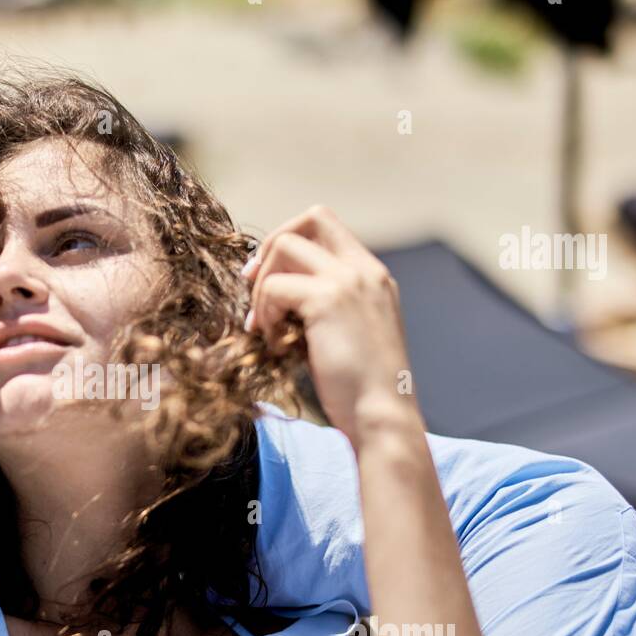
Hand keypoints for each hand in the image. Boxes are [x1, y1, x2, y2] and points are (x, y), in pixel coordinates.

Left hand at [243, 206, 421, 446]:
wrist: (382, 416)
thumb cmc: (361, 388)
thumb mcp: (347, 334)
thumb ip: (323, 305)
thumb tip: (276, 292)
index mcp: (373, 275)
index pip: (327, 226)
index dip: (289, 242)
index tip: (266, 277)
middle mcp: (365, 269)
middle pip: (310, 218)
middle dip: (272, 247)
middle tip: (252, 287)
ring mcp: (349, 281)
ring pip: (285, 247)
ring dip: (264, 286)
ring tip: (267, 328)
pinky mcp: (329, 301)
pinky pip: (275, 288)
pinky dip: (265, 315)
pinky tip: (277, 346)